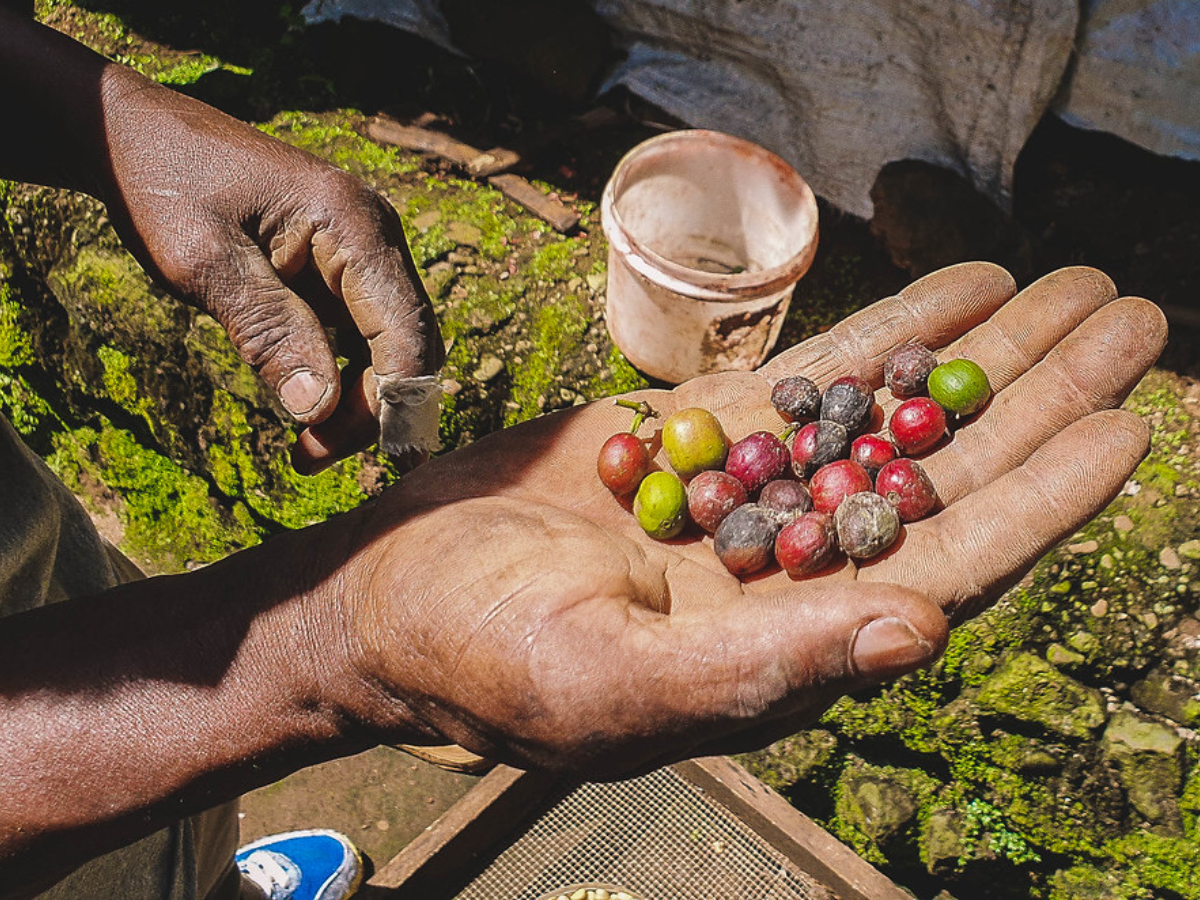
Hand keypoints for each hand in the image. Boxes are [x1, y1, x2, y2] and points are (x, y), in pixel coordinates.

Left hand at [95, 66, 442, 471]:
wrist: (132, 135)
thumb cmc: (163, 184)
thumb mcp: (204, 263)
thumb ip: (268, 332)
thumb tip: (320, 409)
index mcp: (353, 224)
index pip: (406, 331)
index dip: (399, 402)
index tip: (378, 465)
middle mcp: (373, 237)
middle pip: (407, 344)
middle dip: (374, 410)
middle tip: (312, 459)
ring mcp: (357, 253)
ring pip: (387, 347)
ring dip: (357, 403)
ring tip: (306, 450)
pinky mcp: (335, 270)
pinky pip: (358, 335)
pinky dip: (339, 379)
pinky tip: (307, 413)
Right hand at [326, 264, 1163, 776]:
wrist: (384, 597)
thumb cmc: (481, 660)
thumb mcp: (610, 682)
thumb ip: (762, 668)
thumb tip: (919, 636)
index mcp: (786, 642)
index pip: (942, 569)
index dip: (1038, 502)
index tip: (1123, 428)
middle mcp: (786, 565)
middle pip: (940, 478)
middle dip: (1037, 400)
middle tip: (1130, 323)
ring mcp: (746, 492)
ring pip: (889, 415)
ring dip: (979, 355)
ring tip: (1072, 289)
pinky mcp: (696, 437)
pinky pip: (810, 376)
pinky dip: (882, 333)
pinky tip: (956, 289)